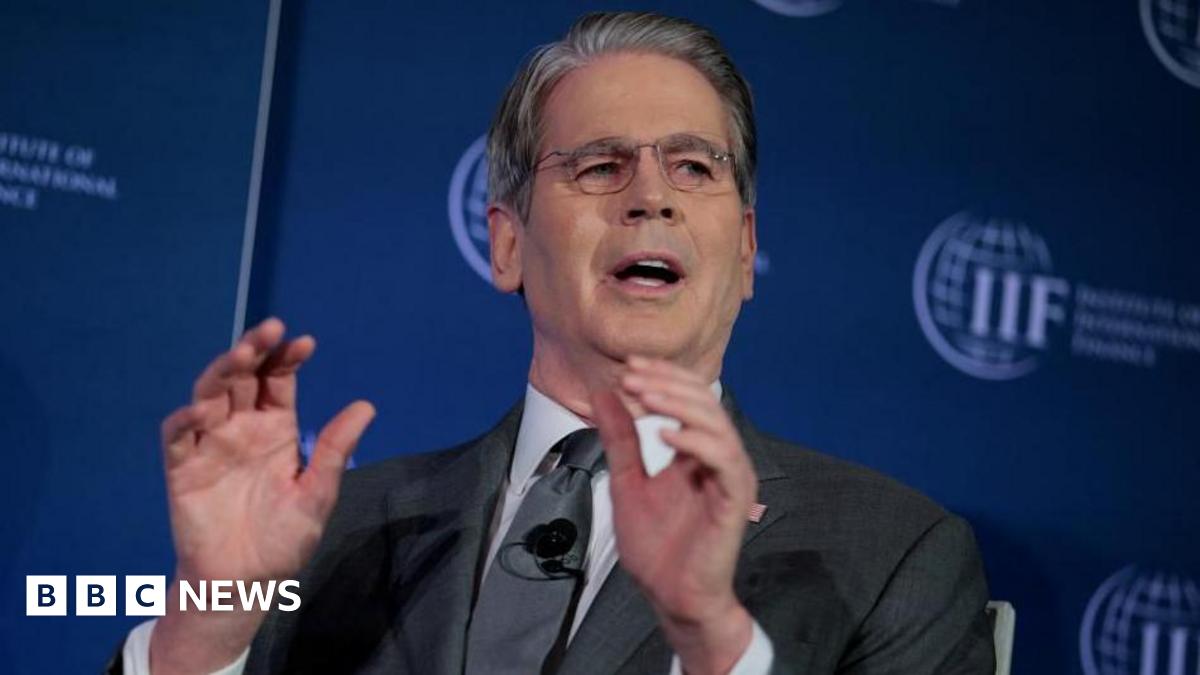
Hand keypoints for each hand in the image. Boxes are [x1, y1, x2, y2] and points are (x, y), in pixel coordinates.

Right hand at [150, 318, 374, 674]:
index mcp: (276, 428)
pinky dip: (184, 419)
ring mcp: (210, 444)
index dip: (287, 358)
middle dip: (253, 351)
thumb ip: (334, 450)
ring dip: (221, 372)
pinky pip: (177, 435)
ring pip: (209, 395)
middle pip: (242, 377)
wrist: (244, 581)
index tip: (304, 342)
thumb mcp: (317, 493)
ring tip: (240, 356)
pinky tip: (202, 410)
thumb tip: (366, 406)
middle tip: (268, 332)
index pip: (278, 381)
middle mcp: (241, 427)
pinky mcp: (182, 467)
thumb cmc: (283, 538)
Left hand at [590, 357, 755, 674]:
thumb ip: (619, 438)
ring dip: (678, 404)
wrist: (671, 596)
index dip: (662, 376)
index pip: (687, 398)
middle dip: (666, 383)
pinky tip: (665, 435)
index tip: (627, 365)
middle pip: (703, 402)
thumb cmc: (657, 547)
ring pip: (715, 423)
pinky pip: (723, 459)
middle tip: (631, 375)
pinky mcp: (734, 499)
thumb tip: (603, 394)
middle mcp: (718, 458)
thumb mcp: (626, 481)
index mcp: (696, 451)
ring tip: (644, 395)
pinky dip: (696, 441)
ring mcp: (729, 477)